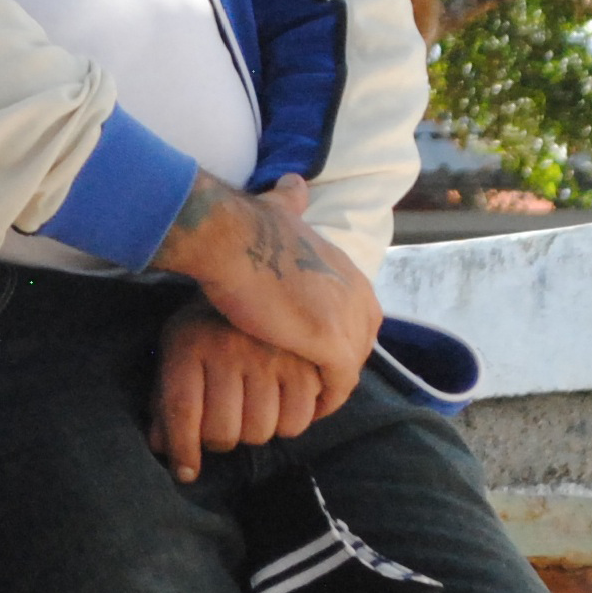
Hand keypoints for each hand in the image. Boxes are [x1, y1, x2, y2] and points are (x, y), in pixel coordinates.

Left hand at [144, 302, 341, 481]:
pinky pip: (298, 419)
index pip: (182, 411)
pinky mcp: (304, 362)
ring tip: (250, 413)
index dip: (183, 450)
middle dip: (219, 441)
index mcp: (188, 345)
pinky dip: (289, 424)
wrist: (256, 277)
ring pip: (262, 430)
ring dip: (254, 433)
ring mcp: (267, 356)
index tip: (185, 472)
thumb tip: (160, 448)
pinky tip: (279, 407)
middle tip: (222, 428)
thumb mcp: (176, 351)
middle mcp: (227, 350)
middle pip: (224, 430)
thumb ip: (165, 399)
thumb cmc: (207, 326)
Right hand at [148, 172, 379, 399]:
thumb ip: (291, 198)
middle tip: (309, 382)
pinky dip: (327, 401)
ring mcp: (350, 322)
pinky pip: (339, 386)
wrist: (232, 240)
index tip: (309, 348)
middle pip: (359, 342)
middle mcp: (359, 294)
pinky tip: (309, 412)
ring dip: (332, 387)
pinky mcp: (334, 347)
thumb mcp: (281, 207)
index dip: (335, 332)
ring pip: (350, 367)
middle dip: (338, 362)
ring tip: (307, 403)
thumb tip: (296, 180)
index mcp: (348, 268)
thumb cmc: (247, 225)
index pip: (357, 313)